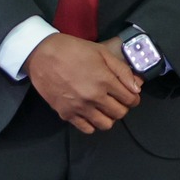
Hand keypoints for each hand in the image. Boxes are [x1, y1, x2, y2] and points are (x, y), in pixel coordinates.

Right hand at [24, 34, 141, 133]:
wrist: (43, 55)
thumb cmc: (74, 50)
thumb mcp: (102, 52)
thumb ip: (122, 71)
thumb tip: (136, 88)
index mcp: (105, 80)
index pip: (130, 99)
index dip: (134, 98)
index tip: (131, 95)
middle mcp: (94, 97)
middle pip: (120, 113)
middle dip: (123, 107)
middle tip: (118, 100)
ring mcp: (79, 107)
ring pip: (105, 124)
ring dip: (109, 117)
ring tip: (105, 108)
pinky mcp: (65, 114)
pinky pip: (86, 129)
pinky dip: (93, 124)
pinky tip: (91, 114)